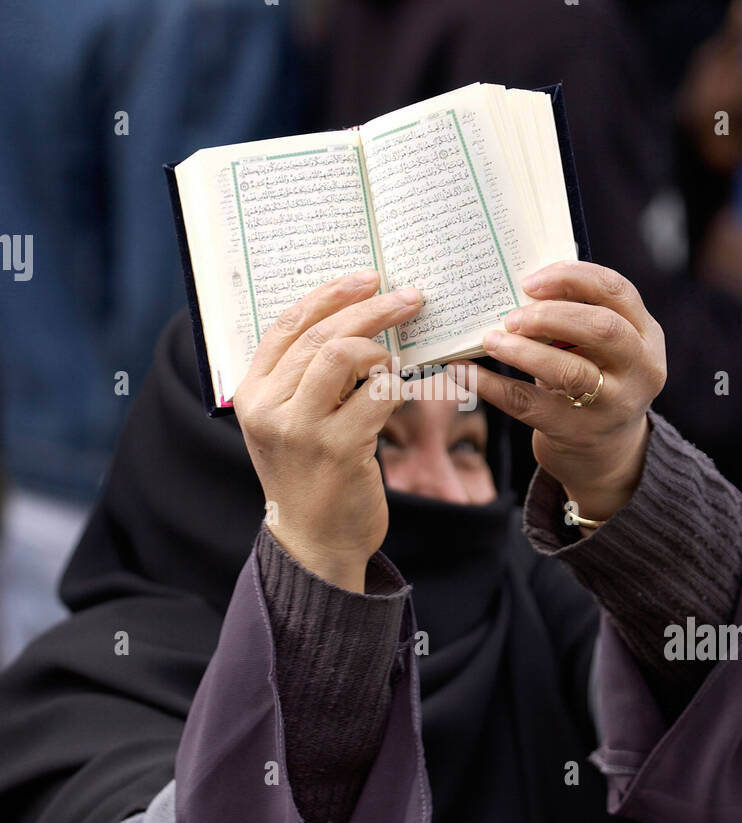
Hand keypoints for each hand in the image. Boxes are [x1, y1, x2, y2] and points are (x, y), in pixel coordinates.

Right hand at [233, 270, 423, 590]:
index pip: (288, 325)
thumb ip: (303, 377)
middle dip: (372, 309)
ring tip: (396, 361)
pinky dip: (399, 385)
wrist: (315, 543)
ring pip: (346, 355)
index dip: (330, 294)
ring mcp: (301, 429)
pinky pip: (379, 394)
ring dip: (383, 348)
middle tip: (410, 298)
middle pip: (322, 334)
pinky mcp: (338, 449)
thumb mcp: (289, 422)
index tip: (368, 278)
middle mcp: (268, 408)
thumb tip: (355, 319)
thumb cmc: (311, 475)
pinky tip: (405, 389)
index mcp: (249, 393)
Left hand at [464, 261, 666, 528]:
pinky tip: (464, 372)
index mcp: (645, 334)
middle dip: (551, 315)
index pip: (617, 291)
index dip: (574, 278)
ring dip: (524, 352)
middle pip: (602, 328)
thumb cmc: (593, 378)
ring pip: (571, 372)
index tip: (531, 280)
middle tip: (512, 317)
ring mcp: (614, 404)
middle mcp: (640, 368)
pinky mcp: (578, 433)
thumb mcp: (600, 347)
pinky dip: (492, 386)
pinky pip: (530, 405)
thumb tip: (515, 285)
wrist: (606, 453)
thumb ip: (575, 314)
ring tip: (491, 340)